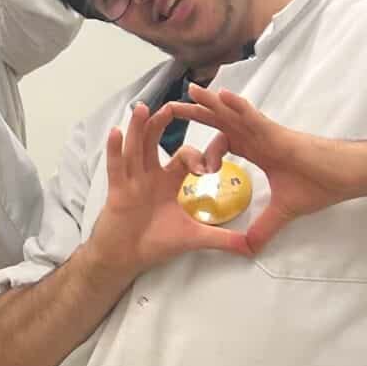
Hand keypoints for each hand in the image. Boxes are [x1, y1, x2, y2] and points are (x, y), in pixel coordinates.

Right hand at [82, 99, 252, 275]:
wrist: (126, 260)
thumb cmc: (154, 244)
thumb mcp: (194, 238)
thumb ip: (223, 239)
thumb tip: (251, 247)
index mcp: (167, 182)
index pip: (184, 157)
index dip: (198, 156)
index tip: (209, 166)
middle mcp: (148, 176)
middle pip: (155, 142)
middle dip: (163, 124)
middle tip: (175, 106)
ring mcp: (131, 181)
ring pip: (134, 148)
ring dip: (138, 127)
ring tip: (143, 108)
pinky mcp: (117, 191)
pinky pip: (116, 167)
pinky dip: (115, 149)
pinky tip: (115, 132)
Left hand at [156, 85, 366, 258]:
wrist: (346, 175)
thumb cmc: (320, 185)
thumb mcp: (284, 211)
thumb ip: (264, 228)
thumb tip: (250, 249)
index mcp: (257, 151)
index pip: (223, 142)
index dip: (204, 148)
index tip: (190, 161)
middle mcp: (258, 137)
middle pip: (221, 122)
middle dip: (197, 115)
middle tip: (169, 108)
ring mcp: (267, 132)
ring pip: (233, 114)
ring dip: (211, 103)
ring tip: (190, 92)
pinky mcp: (278, 133)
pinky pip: (253, 116)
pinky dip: (238, 107)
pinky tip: (222, 97)